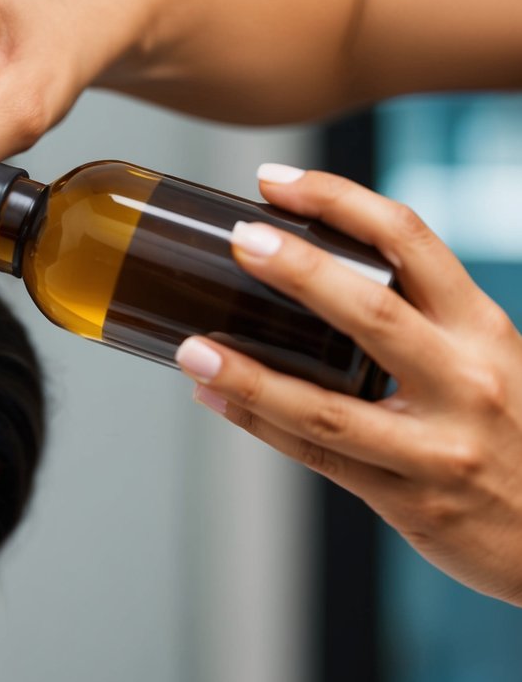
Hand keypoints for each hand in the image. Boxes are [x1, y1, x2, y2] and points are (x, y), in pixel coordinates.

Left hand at [175, 164, 521, 605]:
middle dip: (300, 270)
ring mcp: (438, 445)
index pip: (412, 241)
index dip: (341, 201)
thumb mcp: (491, 363)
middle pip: (372, 311)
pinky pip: (320, 457)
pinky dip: (260, 425)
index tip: (276, 182)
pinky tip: (217, 400)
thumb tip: (312, 283)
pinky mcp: (410, 499)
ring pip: (326, 407)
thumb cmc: (515, 436)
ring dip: (250, 374)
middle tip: (238, 240)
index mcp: (484, 329)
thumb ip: (422, 326)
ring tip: (191, 348)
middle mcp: (467, 379)